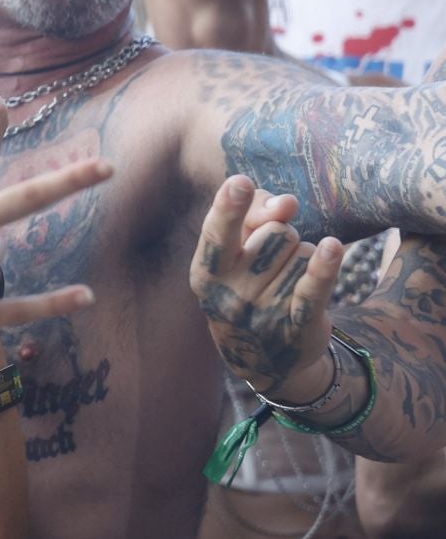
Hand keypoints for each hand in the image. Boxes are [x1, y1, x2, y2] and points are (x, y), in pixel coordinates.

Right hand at [191, 176, 344, 396]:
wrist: (263, 356)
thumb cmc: (248, 284)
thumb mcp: (238, 252)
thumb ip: (256, 215)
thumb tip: (287, 204)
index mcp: (205, 273)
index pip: (219, 233)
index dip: (230, 207)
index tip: (241, 182)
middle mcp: (230, 295)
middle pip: (276, 233)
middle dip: (284, 236)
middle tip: (273, 261)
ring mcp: (263, 314)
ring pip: (302, 253)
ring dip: (304, 257)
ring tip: (289, 279)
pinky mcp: (297, 327)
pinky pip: (314, 288)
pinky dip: (324, 267)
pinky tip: (333, 248)